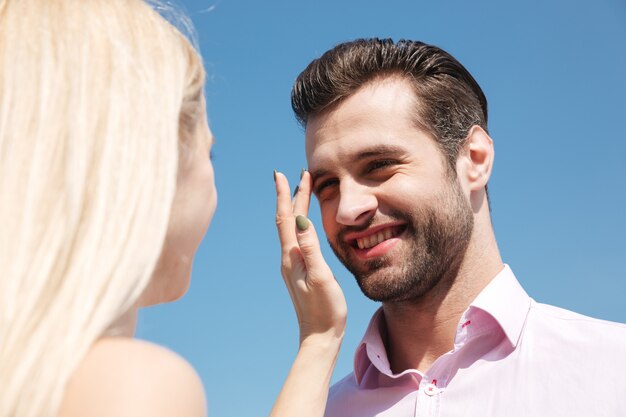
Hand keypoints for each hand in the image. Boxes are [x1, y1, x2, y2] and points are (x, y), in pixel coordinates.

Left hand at [274, 170, 346, 346]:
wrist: (320, 337)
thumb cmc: (324, 309)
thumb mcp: (320, 276)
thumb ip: (310, 247)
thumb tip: (299, 218)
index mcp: (291, 257)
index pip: (285, 218)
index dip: (286, 195)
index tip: (284, 174)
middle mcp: (288, 258)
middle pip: (287, 220)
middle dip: (292, 196)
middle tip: (298, 175)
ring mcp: (292, 265)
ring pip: (290, 229)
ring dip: (294, 208)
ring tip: (301, 191)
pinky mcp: (299, 271)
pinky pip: (296, 239)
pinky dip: (299, 224)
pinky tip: (304, 223)